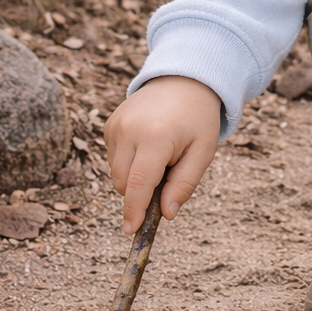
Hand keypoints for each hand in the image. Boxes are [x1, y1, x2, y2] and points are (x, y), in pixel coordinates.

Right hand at [105, 76, 221, 234]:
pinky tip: (149, 143)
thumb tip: (166, 214)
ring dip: (135, 175)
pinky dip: (130, 161)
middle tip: (168, 173)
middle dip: (141, 191)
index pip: (138, 183)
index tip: (130, 230)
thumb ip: (184, 184)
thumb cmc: (197, 119)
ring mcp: (115, 126)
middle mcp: (129, 131)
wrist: (183, 80)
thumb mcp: (202, 152)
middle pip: (124, 183)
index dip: (134, 210)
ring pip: (117, 173)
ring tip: (161, 153)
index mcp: (156, 138)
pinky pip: (114, 158)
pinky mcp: (109, 125)